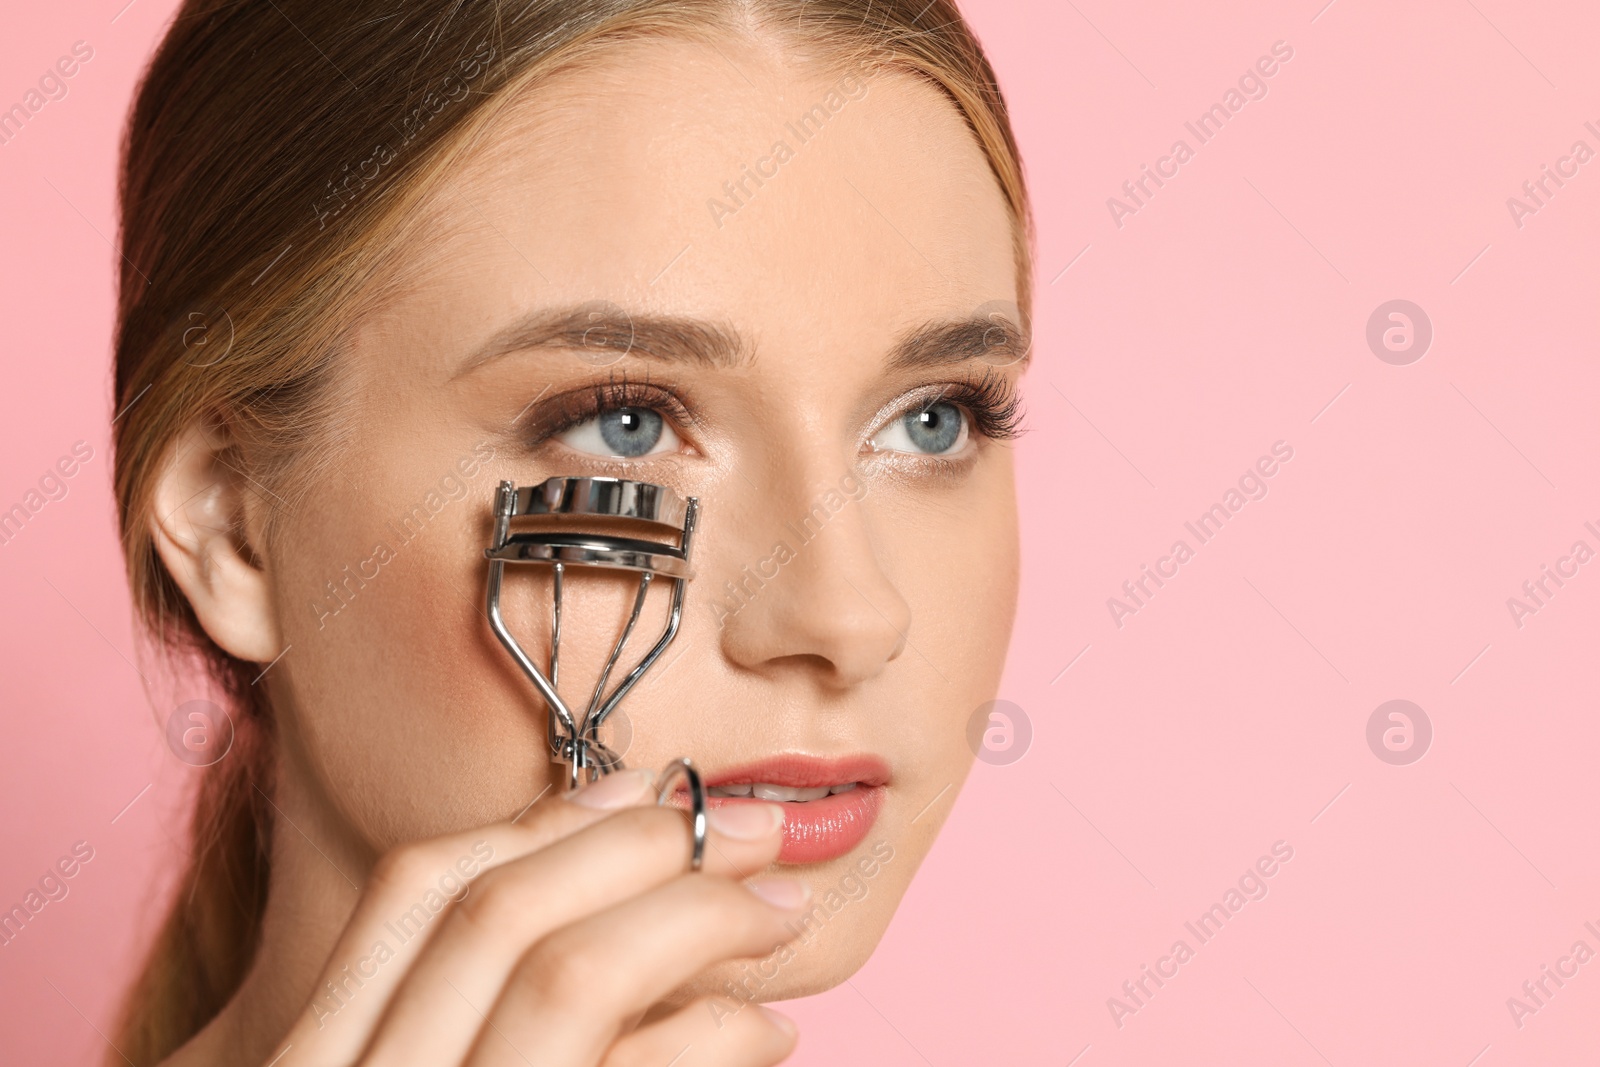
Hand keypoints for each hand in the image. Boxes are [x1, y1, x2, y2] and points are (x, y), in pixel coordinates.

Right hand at [267, 768, 803, 1065]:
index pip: (412, 889)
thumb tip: (623, 888)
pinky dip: (712, 1034)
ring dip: (697, 919)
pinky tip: (766, 1031)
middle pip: (495, 911)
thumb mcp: (429, 1066)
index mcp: (314, 1057)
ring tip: (782, 910)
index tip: (649, 783)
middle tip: (756, 825)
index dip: (542, 820)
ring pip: (566, 978)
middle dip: (642, 845)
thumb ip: (472, 1011)